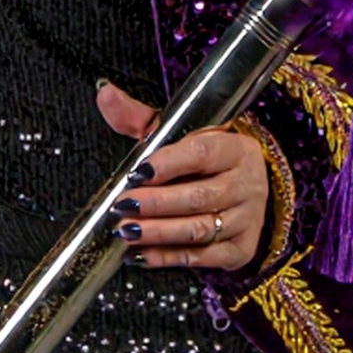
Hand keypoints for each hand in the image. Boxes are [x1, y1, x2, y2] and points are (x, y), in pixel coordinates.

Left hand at [96, 81, 268, 272]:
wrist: (246, 189)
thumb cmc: (206, 159)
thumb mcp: (179, 134)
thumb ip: (141, 117)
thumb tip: (105, 94)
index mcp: (235, 149)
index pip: (201, 154)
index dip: (167, 164)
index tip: (137, 172)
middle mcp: (247, 184)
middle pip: (198, 196)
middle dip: (156, 204)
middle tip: (122, 207)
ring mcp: (246, 220)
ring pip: (199, 229)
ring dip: (158, 233)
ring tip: (125, 231)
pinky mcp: (240, 250)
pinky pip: (201, 258)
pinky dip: (168, 257)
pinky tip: (141, 254)